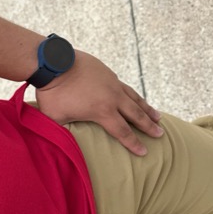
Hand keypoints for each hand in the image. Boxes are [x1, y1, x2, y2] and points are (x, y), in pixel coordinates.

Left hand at [35, 51, 162, 155]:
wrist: (54, 62)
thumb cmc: (52, 92)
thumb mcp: (55, 118)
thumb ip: (63, 130)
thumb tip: (62, 140)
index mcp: (102, 111)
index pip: (122, 131)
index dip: (133, 143)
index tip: (144, 151)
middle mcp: (112, 97)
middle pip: (136, 114)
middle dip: (148, 126)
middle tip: (160, 134)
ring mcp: (112, 82)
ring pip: (134, 98)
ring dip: (146, 108)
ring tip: (157, 116)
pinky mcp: (107, 72)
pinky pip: (124, 86)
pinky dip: (132, 94)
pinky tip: (134, 98)